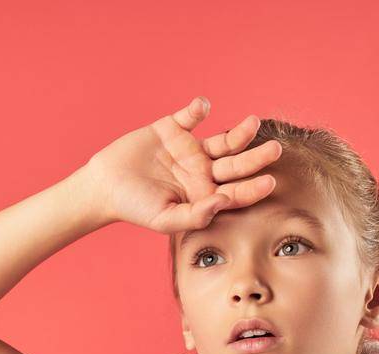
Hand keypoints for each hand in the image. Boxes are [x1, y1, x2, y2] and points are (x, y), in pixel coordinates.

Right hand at [80, 95, 282, 233]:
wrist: (104, 186)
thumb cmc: (134, 208)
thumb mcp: (165, 219)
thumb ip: (195, 215)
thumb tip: (223, 201)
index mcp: (204, 194)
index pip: (236, 192)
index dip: (253, 188)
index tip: (270, 182)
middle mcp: (202, 170)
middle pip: (236, 164)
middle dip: (256, 157)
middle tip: (275, 149)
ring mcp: (189, 148)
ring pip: (222, 139)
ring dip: (240, 132)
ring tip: (253, 124)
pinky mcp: (172, 128)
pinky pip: (191, 116)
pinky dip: (198, 109)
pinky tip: (202, 107)